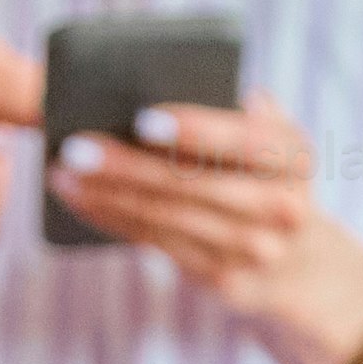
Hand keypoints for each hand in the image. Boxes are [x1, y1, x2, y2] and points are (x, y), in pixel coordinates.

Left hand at [45, 87, 362, 363]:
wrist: (299, 262)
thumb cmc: (262, 178)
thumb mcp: (268, 142)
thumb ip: (234, 114)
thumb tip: (156, 82)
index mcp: (294, 156)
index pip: (243, 140)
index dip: (195, 129)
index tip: (142, 116)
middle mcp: (283, 206)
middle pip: (192, 184)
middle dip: (127, 165)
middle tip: (76, 146)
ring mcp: (255, 251)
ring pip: (167, 218)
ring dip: (108, 195)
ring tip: (63, 172)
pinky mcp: (224, 281)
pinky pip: (158, 245)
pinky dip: (114, 220)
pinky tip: (81, 201)